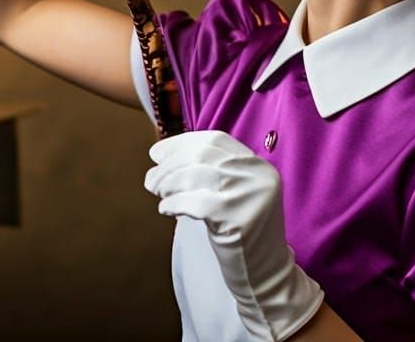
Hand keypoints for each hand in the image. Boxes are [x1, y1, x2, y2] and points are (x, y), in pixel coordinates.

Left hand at [145, 130, 323, 341]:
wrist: (264, 274)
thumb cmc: (240, 234)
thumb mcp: (234, 195)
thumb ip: (211, 173)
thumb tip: (163, 158)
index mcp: (258, 166)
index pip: (215, 140)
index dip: (181, 143)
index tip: (157, 153)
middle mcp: (258, 176)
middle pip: (202, 156)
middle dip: (169, 164)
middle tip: (150, 179)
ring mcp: (250, 197)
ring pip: (196, 176)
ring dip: (168, 183)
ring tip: (157, 193)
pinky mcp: (239, 220)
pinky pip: (194, 203)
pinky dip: (173, 204)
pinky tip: (165, 209)